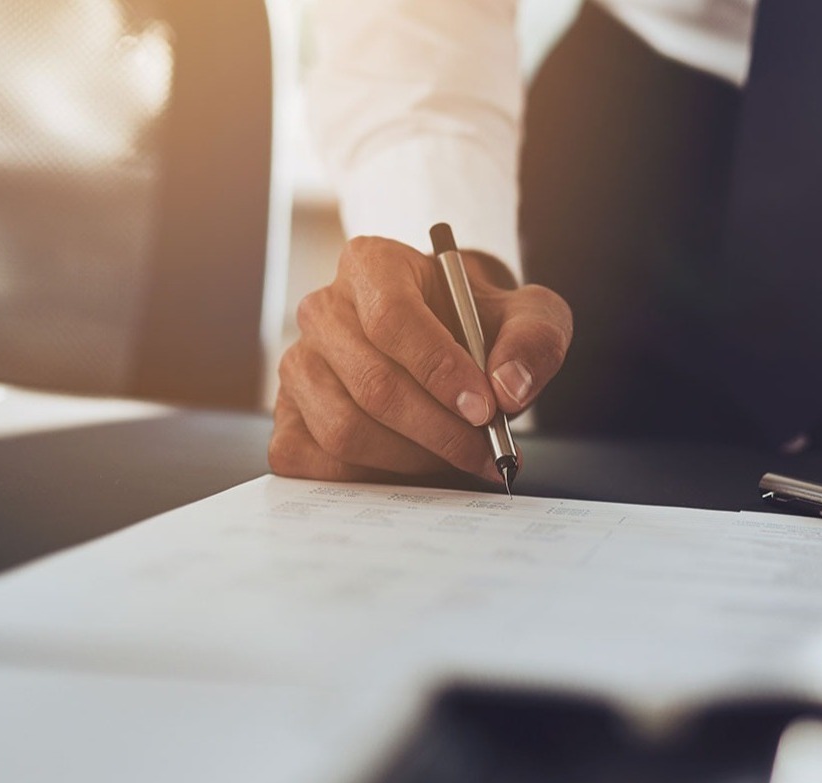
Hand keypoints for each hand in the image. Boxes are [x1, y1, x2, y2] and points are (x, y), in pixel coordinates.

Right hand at [269, 236, 571, 483]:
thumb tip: (509, 388)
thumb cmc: (480, 325)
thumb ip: (534, 340)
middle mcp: (322, 310)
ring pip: (343, 430)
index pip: (392, 319)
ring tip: (458, 457)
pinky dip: (371, 478)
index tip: (485, 409)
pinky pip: (315, 463)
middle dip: (439, 430)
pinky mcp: (287, 417)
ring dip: (412, 459)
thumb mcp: (528, 315)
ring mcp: (298, 365)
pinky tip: (413, 467)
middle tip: (487, 450)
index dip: (439, 370)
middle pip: (372, 384)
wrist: (449, 343)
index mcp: (371, 265)